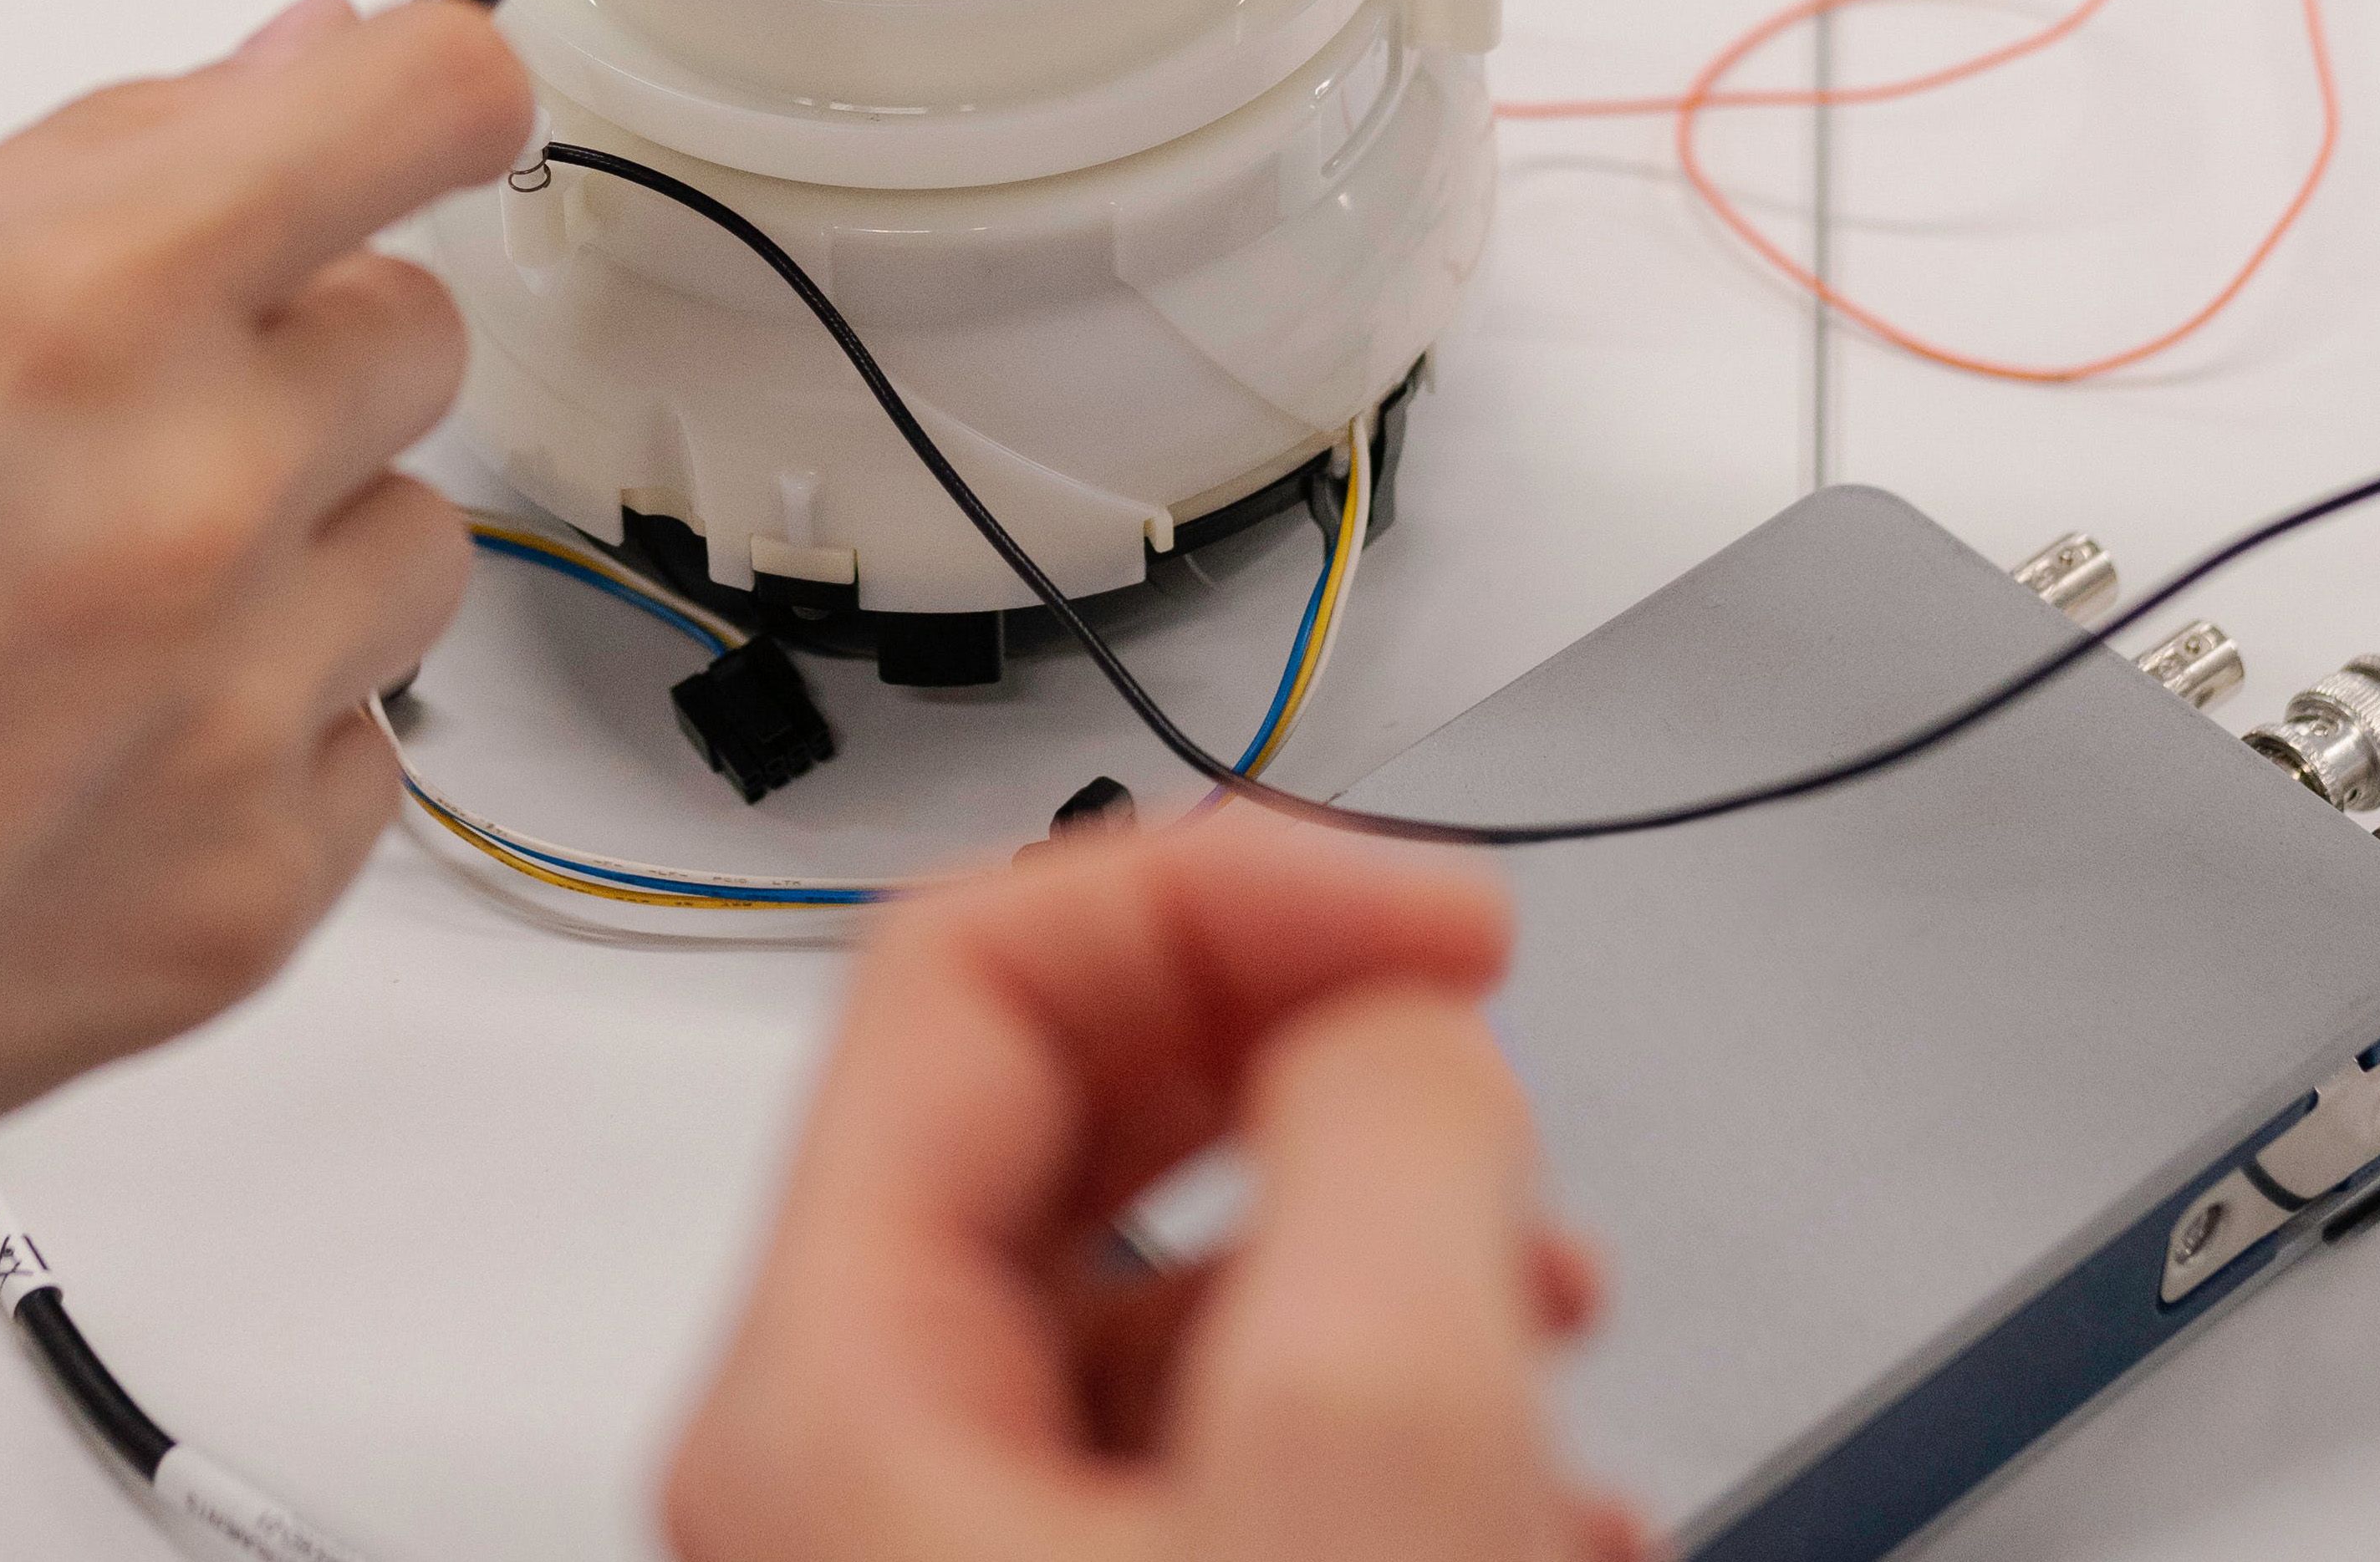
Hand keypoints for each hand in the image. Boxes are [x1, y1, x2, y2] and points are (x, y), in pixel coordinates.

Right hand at [0, 0, 529, 1158]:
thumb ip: (84, 173)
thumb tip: (303, 50)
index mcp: (74, 313)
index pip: (421, 102)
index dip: (428, 94)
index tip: (418, 116)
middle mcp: (194, 500)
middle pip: (419, 336)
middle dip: (295, 361)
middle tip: (112, 434)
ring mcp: (237, 710)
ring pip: (417, 546)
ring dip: (297, 558)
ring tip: (81, 617)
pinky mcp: (252, 891)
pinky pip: (367, 745)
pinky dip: (259, 742)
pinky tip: (81, 759)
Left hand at [667, 817, 1642, 1561]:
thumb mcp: (1365, 1461)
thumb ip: (1385, 1153)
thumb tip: (1393, 1024)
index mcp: (836, 1400)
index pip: (972, 956)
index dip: (1228, 884)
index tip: (1440, 921)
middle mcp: (868, 1467)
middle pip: (1070, 1094)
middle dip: (1314, 1043)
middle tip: (1480, 1062)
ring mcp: (976, 1550)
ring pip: (1175, 1265)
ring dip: (1386, 1231)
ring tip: (1542, 1297)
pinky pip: (1226, 1427)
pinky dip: (1389, 1397)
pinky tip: (1525, 1477)